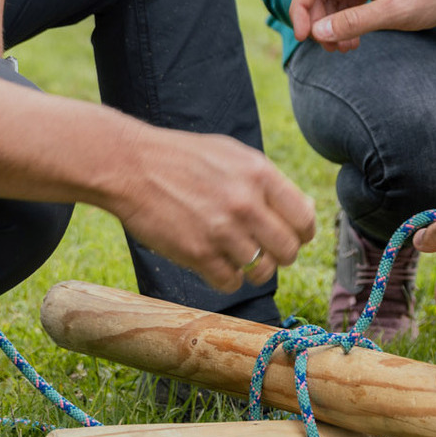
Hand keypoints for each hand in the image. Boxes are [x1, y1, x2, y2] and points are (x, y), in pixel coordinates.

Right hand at [109, 123, 316, 293]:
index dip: (301, 232)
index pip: (305, 219)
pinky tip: (214, 260)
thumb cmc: (183, 158)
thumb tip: (302, 211)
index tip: (289, 234)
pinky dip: (226, 277)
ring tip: (235, 253)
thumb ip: (267, 181)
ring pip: (262, 270)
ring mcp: (221, 231)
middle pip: (289, 251)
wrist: (130, 165)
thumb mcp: (232, 154)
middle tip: (263, 248)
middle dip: (279, 254)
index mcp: (259, 174)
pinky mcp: (197, 254)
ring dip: (251, 266)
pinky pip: (231, 282)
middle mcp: (245, 203)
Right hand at [288, 0, 435, 51]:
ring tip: (345, 48)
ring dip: (333, 23)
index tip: (305, 37)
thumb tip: (319, 33)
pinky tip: (354, 40)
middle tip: (329, 48)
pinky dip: (347, 19)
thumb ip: (355, 22)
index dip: (301, 9)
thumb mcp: (396, 11)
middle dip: (319, 20)